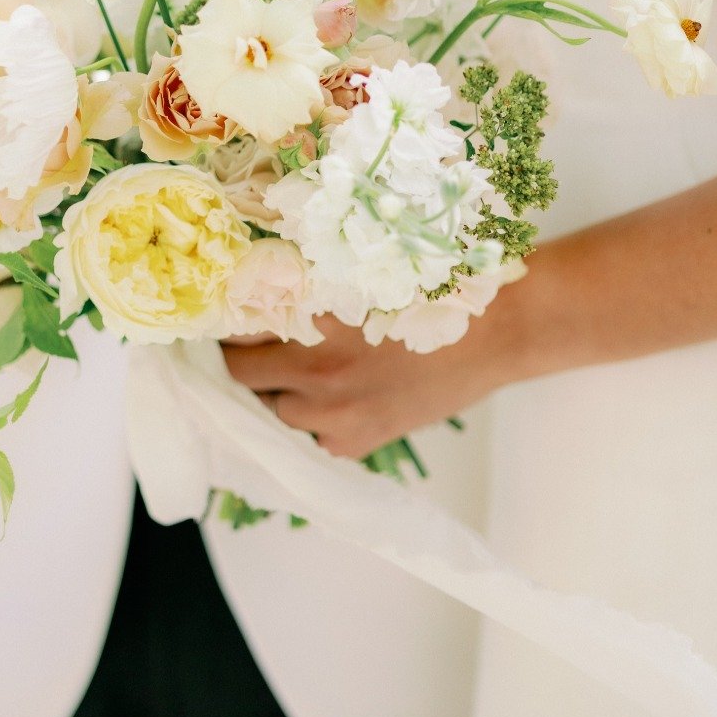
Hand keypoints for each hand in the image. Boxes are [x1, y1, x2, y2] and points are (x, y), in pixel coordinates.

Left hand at [221, 310, 517, 459]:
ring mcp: (332, 411)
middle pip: (241, 374)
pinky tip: (335, 400)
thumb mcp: (359, 275)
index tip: (225, 321)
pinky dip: (315, 422)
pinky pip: (311, 438)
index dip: (227, 324)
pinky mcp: (355, 441)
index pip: (235, 328)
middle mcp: (312, 366)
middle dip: (240, 363)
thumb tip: (265, 294)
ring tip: (302, 375)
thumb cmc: (430, 291)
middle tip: (248, 351)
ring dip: (277, 394)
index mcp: (309, 315)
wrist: (491, 332)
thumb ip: (310, 289)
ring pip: (274, 410)